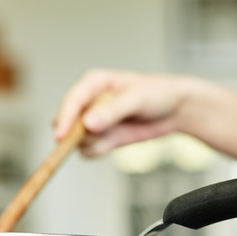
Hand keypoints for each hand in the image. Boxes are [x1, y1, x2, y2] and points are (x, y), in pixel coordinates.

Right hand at [55, 69, 189, 156]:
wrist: (175, 109)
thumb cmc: (157, 93)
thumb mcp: (137, 98)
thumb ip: (112, 111)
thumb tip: (88, 124)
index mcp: (93, 84)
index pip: (71, 101)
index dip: (65, 119)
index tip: (61, 136)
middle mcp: (88, 103)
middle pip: (67, 123)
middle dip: (77, 134)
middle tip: (97, 136)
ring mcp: (93, 122)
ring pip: (77, 140)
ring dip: (92, 143)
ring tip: (116, 134)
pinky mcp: (101, 138)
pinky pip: (89, 151)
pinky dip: (99, 151)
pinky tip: (116, 143)